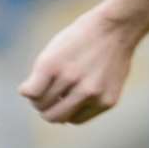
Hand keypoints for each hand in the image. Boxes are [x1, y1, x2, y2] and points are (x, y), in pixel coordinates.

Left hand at [18, 7, 139, 123]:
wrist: (117, 28)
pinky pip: (80, 119)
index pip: (31, 94)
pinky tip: (80, 98)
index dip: (31, 91)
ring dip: (58, 110)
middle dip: (43, 105)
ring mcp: (92, 91)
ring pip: (61, 118)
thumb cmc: (79, 40)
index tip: (37, 85)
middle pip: (44, 111)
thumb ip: (38, 79)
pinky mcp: (107, 100)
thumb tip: (33, 102)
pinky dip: (75, 111)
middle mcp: (72, 78)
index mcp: (52, 64)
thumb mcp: (52, 51)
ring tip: (64, 97)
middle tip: (50, 95)